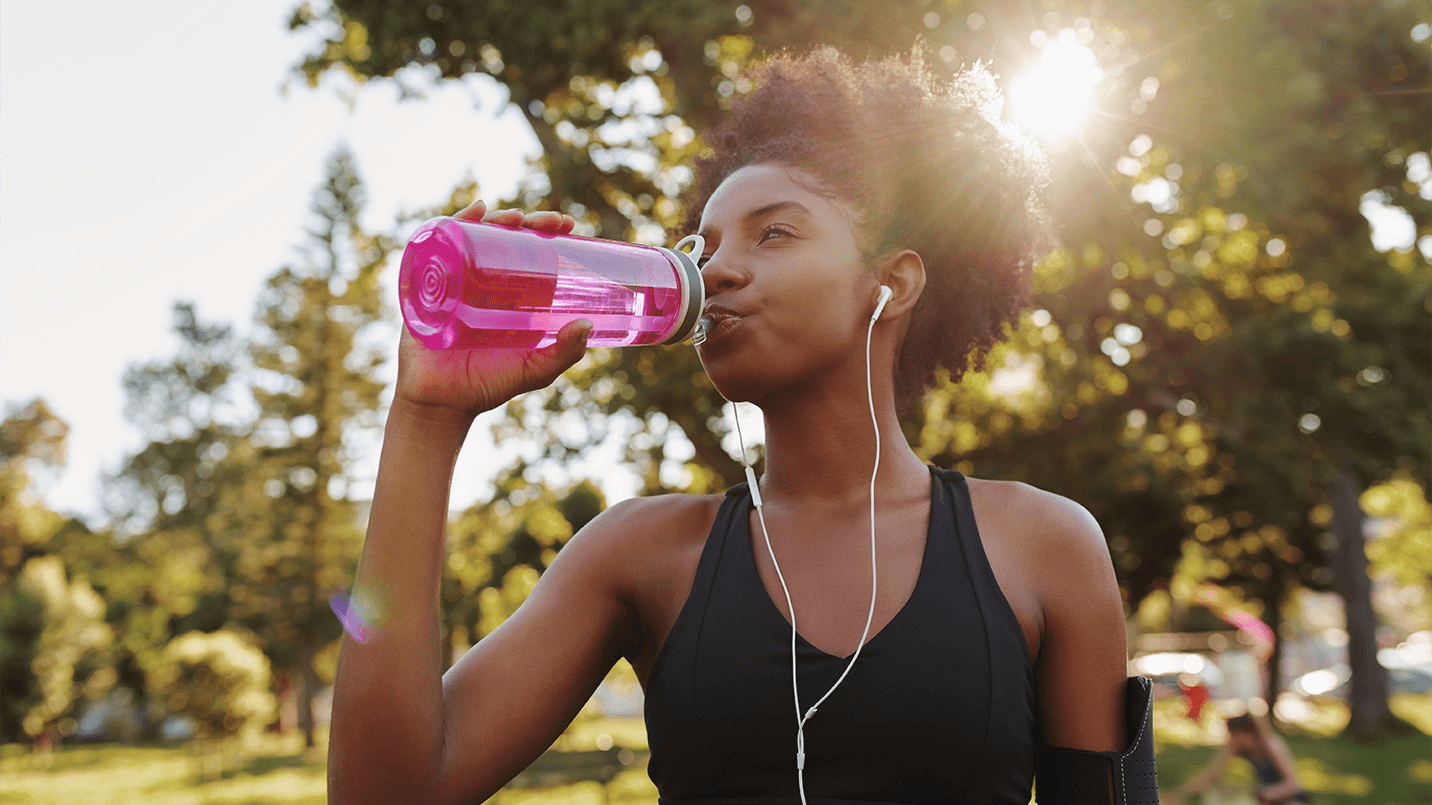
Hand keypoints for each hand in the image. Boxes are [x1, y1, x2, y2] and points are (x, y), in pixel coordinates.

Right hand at [393, 200, 586, 419]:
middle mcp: (483, 282)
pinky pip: (438, 248)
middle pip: (504, 238)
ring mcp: (456, 280)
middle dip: (527, 221)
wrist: (440, 403)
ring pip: (474, 237)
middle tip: (548, 221)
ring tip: (513, 217)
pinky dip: (453, 224)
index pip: (530, 252)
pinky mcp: (429, 285)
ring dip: (494, 219)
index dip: (547, 232)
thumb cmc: (488, 385)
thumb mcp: (533, 371)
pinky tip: (472, 211)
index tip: (567, 223)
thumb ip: (562, 354)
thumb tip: (586, 325)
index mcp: (511, 295)